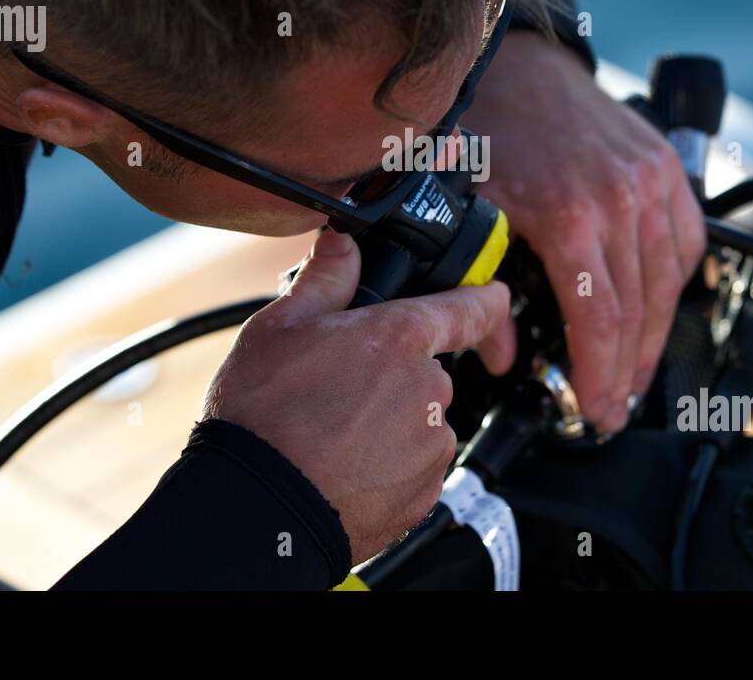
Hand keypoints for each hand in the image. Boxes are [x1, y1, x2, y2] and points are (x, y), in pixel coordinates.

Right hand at [203, 229, 509, 563]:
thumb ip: (325, 279)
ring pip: (422, 419)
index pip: (470, 307)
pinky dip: (389, 464)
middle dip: (393, 372)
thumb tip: (342, 244)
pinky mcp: (425, 494)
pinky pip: (416, 466)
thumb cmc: (263, 417)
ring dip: (391, 421)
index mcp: (400, 338)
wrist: (259, 508)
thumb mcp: (278, 328)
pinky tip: (343, 465)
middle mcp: (430, 390)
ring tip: (333, 432)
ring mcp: (431, 445)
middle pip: (428, 369)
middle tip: (340, 386)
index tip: (492, 295)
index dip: (485, 297)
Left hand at [461, 31, 706, 432]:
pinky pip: (686, 240)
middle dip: (628, 370)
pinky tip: (655, 307)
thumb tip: (500, 354)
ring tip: (633, 372)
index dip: (600, 375)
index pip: (600, 318)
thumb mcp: (467, 211)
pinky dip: (674, 281)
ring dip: (654, 336)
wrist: (515, 65)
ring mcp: (651, 180)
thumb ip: (480, 286)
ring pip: (668, 282)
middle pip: (638, 309)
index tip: (596, 411)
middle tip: (614, 407)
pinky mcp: (665, 167)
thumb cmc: (487, 131)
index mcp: (570, 214)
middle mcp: (622, 198)